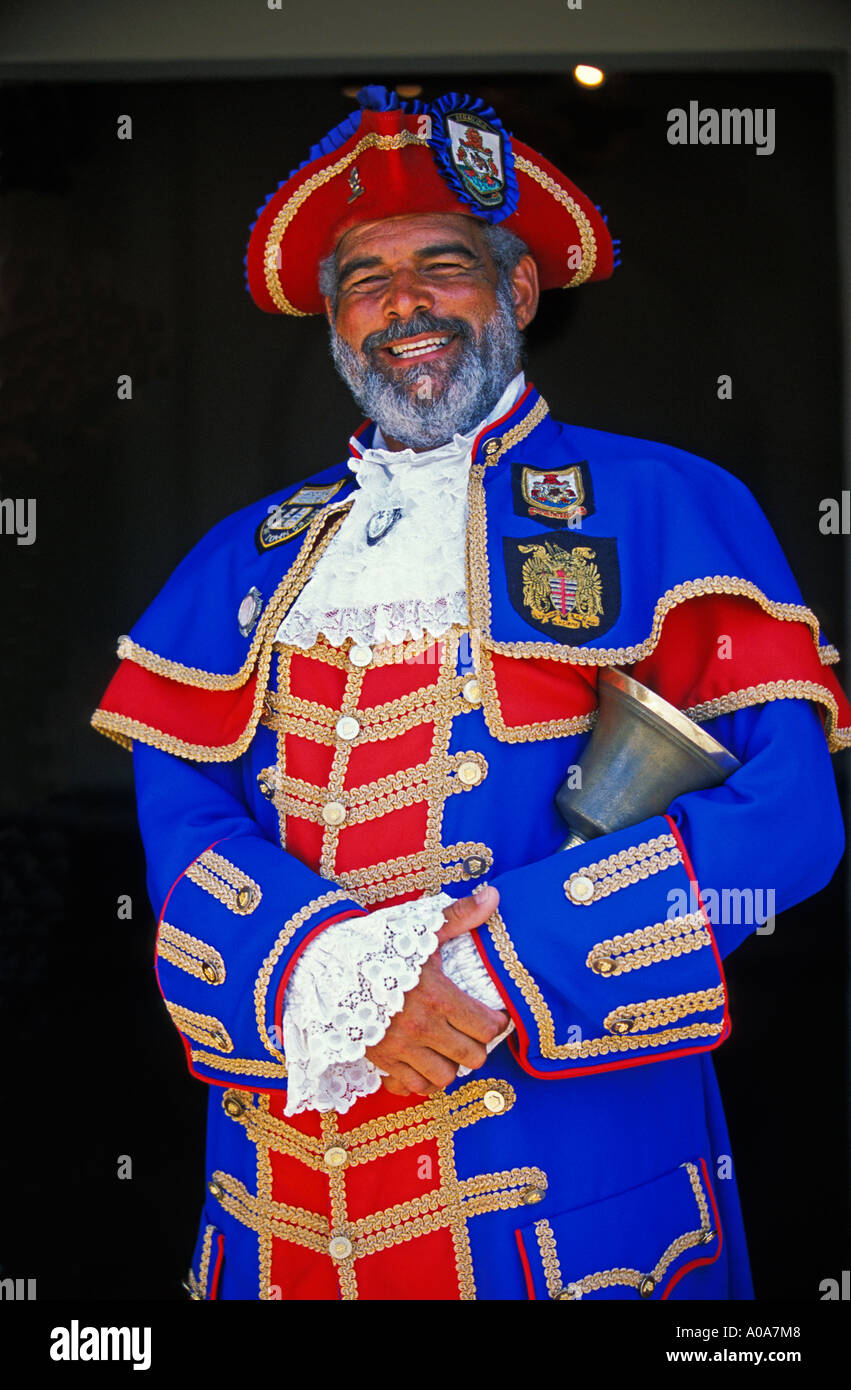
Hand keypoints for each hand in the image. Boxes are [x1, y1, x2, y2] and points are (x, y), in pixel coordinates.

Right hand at [364, 886, 508, 1097]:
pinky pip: (412, 1087)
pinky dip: (421, 1079)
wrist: (325, 962)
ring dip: (450, 1064)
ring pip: (444, 1078)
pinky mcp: (380, 1060)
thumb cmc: (377, 944)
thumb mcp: (420, 928)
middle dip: (477, 1045)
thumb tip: (494, 894)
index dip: (497, 1023)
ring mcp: (399, 1048)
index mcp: (437, 996)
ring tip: (448, 1047)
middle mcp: (421, 1027)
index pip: (487, 1028)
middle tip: (471, 1031)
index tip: (493, 1014)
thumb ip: (460, 916)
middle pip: (471, 1057)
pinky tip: (422, 1060)